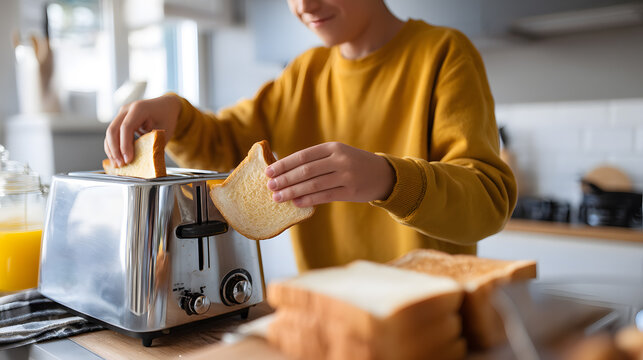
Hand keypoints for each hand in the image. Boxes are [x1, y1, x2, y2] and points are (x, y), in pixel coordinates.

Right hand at [104, 94, 181, 166]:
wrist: (166, 106)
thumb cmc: (166, 117)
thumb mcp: (165, 131)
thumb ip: (154, 144)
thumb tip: (144, 162)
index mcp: (139, 109)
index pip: (126, 127)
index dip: (125, 145)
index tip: (128, 159)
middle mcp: (127, 109)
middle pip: (113, 129)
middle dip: (115, 149)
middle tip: (121, 164)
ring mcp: (122, 114)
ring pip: (110, 133)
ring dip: (111, 150)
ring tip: (117, 165)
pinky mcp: (120, 120)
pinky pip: (113, 134)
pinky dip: (113, 146)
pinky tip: (116, 158)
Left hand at [265, 142, 394, 206]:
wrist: (383, 174)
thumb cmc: (353, 164)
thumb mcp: (338, 154)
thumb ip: (316, 161)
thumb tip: (286, 172)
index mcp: (333, 147)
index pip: (303, 156)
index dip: (284, 164)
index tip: (269, 172)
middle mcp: (340, 159)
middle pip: (305, 171)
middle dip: (285, 179)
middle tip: (270, 186)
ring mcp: (346, 176)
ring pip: (313, 185)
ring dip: (292, 192)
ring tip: (278, 197)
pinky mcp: (351, 192)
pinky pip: (325, 196)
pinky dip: (308, 200)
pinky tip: (295, 203)